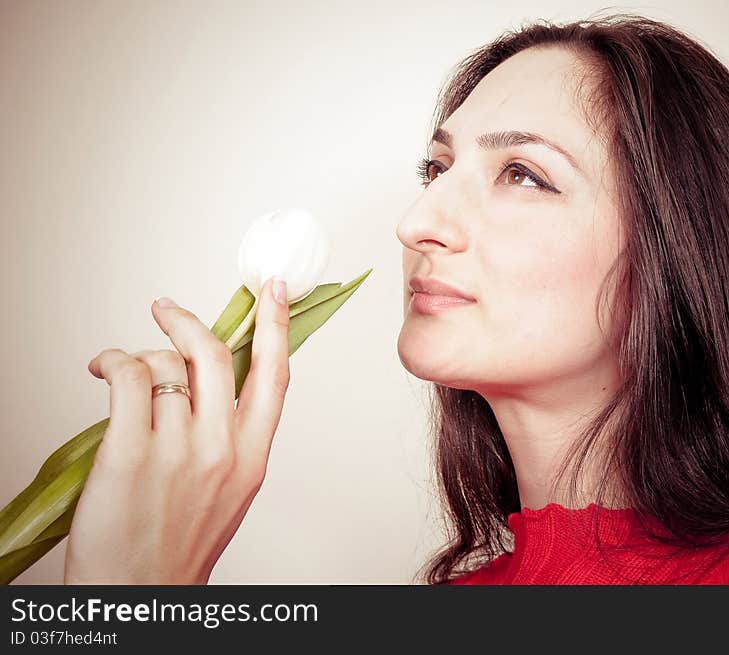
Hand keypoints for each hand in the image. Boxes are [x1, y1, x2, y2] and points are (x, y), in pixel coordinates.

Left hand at [64, 277, 290, 583]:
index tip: (274, 290)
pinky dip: (113, 361)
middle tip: (168, 309)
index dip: (276, 325)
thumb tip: (209, 377)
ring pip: (165, 365)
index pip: (275, 376)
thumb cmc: (178, 543)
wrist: (140, 592)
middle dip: (188, 320)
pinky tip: (103, 366)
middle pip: (216, 355)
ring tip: (119, 363)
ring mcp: (178, 451)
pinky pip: (127, 378)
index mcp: (253, 458)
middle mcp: (222, 450)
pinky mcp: (130, 452)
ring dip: (140, 351)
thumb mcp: (229, 488)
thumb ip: (229, 433)